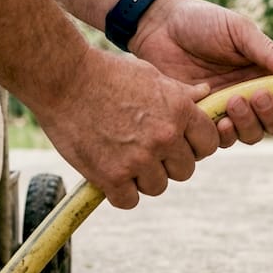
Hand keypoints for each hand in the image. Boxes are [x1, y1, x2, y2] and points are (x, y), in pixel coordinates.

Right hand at [28, 47, 219, 208]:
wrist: (63, 78)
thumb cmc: (106, 72)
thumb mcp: (150, 75)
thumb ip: (180, 92)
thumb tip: (206, 94)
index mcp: (179, 111)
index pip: (208, 144)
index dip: (194, 146)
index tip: (177, 144)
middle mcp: (165, 137)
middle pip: (184, 170)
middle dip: (168, 163)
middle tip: (145, 151)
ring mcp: (139, 159)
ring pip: (157, 186)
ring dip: (143, 178)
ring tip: (123, 158)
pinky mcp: (112, 176)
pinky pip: (129, 200)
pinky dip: (119, 192)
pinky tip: (109, 174)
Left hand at [129, 0, 272, 146]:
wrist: (158, 26)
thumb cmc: (201, 22)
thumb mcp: (238, 30)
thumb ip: (268, 52)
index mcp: (265, 74)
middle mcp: (250, 97)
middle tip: (258, 95)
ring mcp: (226, 110)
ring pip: (250, 135)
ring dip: (249, 124)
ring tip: (234, 101)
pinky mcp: (201, 120)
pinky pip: (219, 140)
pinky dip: (224, 134)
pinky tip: (218, 119)